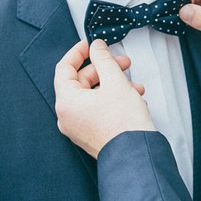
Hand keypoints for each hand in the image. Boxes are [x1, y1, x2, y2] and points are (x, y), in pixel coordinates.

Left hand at [54, 39, 154, 158]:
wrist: (136, 156)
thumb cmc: (124, 124)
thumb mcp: (115, 82)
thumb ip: (103, 59)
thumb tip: (96, 46)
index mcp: (66, 102)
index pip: (64, 68)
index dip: (78, 52)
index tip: (91, 44)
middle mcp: (67, 116)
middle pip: (81, 81)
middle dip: (104, 69)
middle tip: (123, 62)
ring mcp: (78, 128)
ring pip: (92, 95)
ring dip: (113, 84)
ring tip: (134, 85)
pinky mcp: (91, 134)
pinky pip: (97, 109)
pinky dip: (112, 100)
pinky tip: (133, 99)